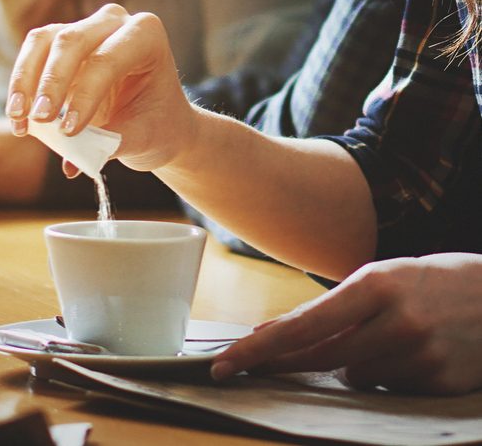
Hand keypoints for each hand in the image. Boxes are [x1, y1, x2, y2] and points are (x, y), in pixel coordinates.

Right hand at [6, 4, 193, 171]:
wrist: (157, 120)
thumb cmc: (156, 124)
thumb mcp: (143, 137)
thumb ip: (111, 144)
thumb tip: (72, 159)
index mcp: (145, 35)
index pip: (107, 60)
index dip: (85, 95)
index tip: (68, 131)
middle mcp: (114, 22)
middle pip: (71, 41)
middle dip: (51, 82)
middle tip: (39, 119)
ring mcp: (84, 28)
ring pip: (42, 41)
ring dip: (25, 80)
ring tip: (19, 118)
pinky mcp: (59, 43)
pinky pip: (32, 55)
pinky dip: (21, 86)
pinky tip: (19, 118)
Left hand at [211, 253, 481, 393]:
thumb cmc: (436, 281)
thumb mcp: (384, 277)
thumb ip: (334, 307)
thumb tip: (276, 333)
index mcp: (376, 284)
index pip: (302, 326)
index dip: (259, 348)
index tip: (225, 363)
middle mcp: (397, 321)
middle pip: (317, 357)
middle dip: (279, 363)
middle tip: (243, 367)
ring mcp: (421, 355)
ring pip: (353, 375)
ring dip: (354, 362)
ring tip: (391, 335)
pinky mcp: (440, 383)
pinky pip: (387, 388)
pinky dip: (388, 373)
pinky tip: (416, 351)